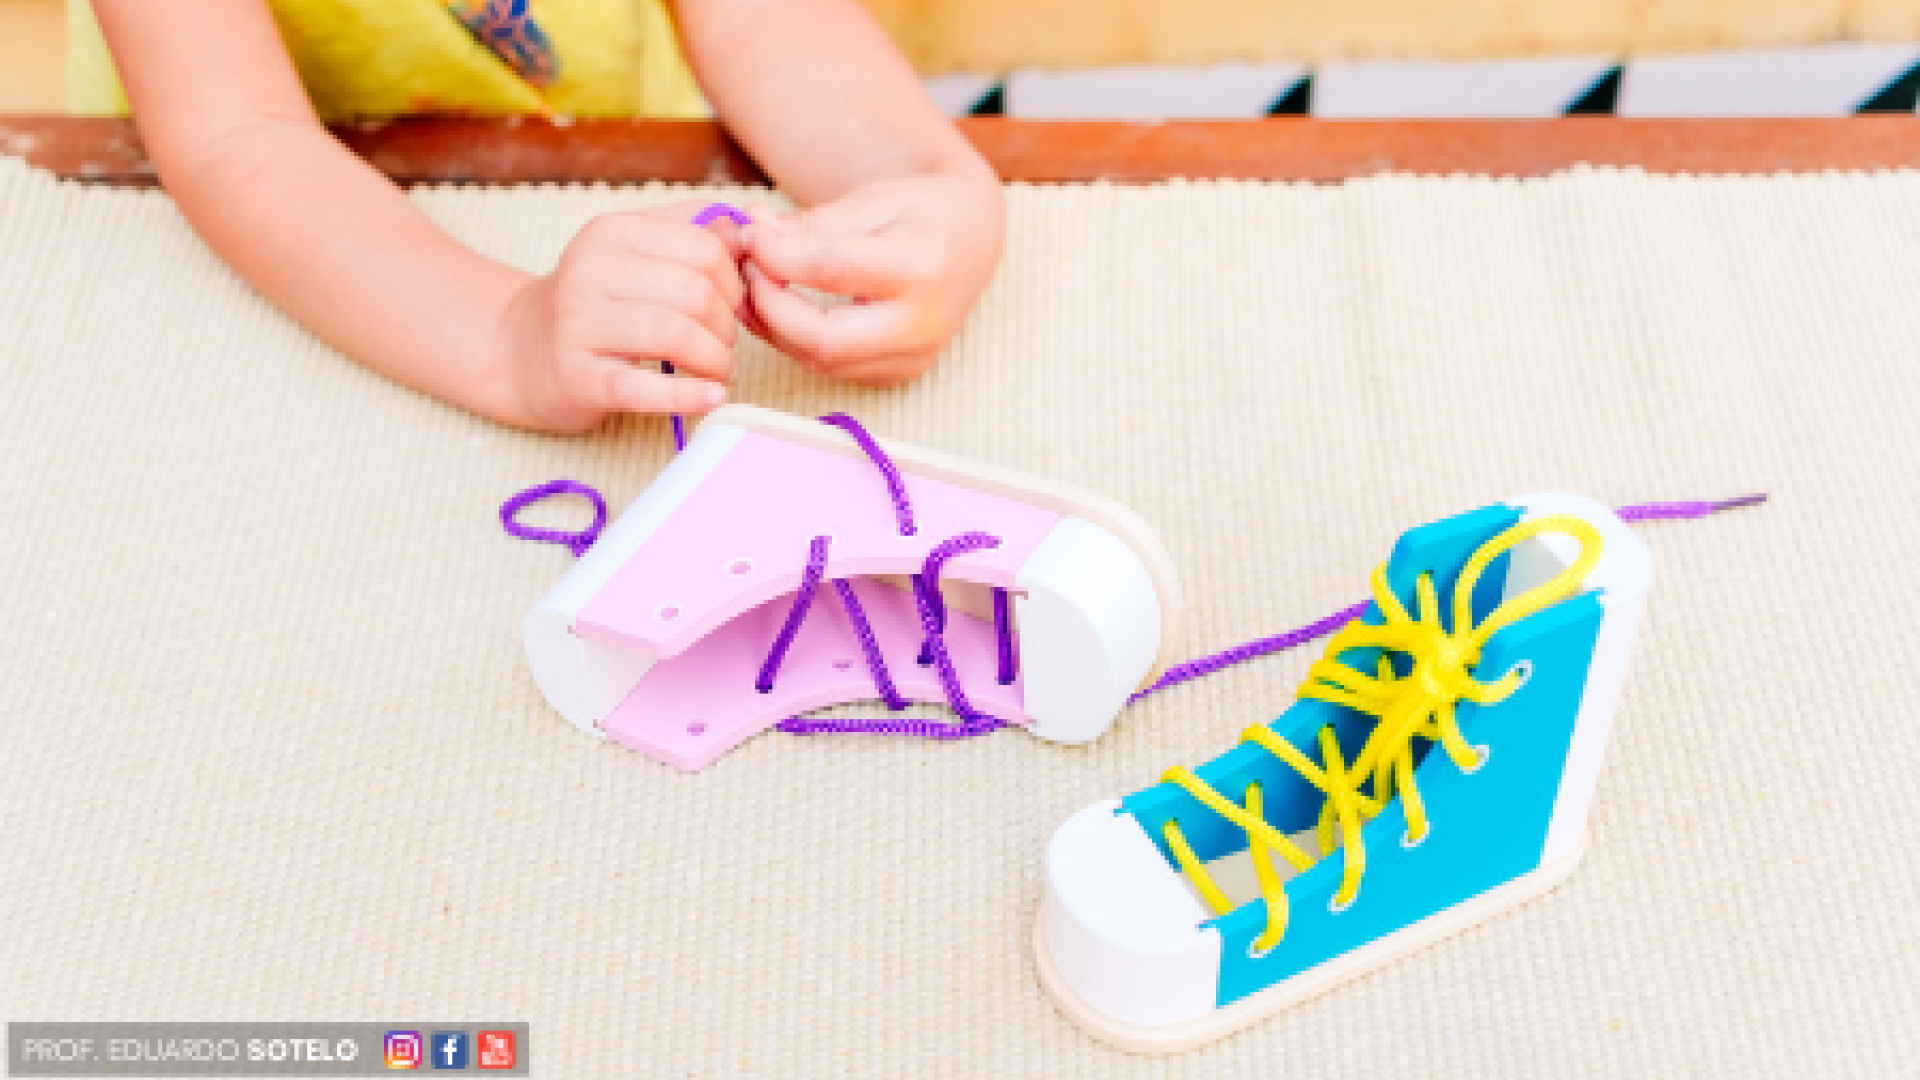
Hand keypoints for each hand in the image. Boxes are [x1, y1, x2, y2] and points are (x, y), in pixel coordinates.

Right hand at [487, 203, 745, 432]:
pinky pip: (644, 388)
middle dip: (727, 325)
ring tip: (721, 373)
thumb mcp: (634, 253)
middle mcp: (590, 270)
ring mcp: (579, 323)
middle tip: (726, 345)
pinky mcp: (578, 376)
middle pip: (695, 293)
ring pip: (676, 335)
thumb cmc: (596, 303)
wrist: (523, 351)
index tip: (733, 307)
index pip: (704, 248)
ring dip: (716, 361)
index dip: (734, 283)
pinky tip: (712, 398)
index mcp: (611, 232)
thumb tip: (744, 230)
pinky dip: (689, 396)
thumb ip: (689, 232)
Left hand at [741, 173, 1004, 383]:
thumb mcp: (869, 201)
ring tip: (756, 284)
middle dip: (769, 306)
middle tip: (746, 270)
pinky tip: (779, 308)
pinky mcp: (897, 374)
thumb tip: (751, 233)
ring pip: (820, 361)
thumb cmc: (918, 213)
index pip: (831, 270)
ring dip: (774, 326)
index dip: (777, 255)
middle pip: (824, 339)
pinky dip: (795, 340)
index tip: (750, 234)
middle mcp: (921, 324)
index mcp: (921, 266)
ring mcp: (911, 357)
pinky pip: (831, 367)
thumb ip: (809, 224)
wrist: (970, 244)